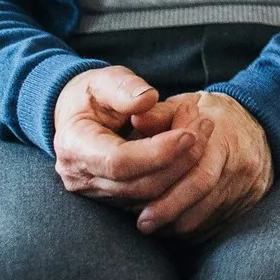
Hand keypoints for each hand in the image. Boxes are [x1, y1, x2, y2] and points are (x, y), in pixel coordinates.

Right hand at [51, 64, 200, 203]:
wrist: (78, 115)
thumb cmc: (92, 95)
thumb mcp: (104, 80)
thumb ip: (123, 87)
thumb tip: (147, 100)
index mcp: (74, 146)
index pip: (118, 161)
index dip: (157, 152)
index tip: (189, 134)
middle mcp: (82, 178)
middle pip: (139, 184)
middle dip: (179, 160)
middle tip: (205, 127)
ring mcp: (98, 192)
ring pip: (149, 197)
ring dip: (183, 169)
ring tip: (203, 133)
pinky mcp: (116, 198)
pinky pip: (152, 199)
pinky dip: (177, 178)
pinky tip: (192, 151)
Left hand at [133, 91, 272, 239]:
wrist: (259, 121)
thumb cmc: (211, 115)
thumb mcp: (186, 106)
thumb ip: (159, 115)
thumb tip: (136, 120)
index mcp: (224, 140)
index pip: (197, 175)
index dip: (166, 193)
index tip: (135, 204)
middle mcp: (241, 165)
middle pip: (203, 197)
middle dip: (169, 212)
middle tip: (143, 223)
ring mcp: (248, 185)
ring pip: (210, 214)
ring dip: (178, 223)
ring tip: (154, 225)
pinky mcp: (250, 201)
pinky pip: (218, 222)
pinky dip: (193, 228)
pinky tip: (174, 224)